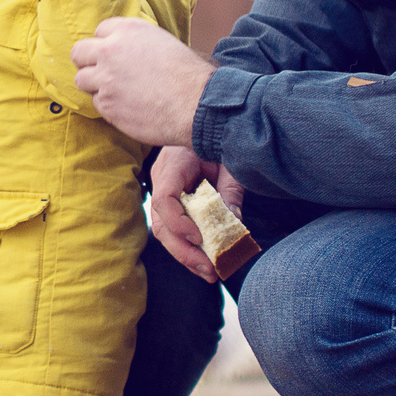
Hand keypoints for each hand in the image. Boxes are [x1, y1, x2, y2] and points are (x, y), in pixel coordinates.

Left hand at [70, 17, 210, 146]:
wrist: (196, 104)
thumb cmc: (188, 74)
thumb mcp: (162, 42)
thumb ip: (136, 43)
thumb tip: (124, 49)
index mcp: (127, 30)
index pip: (100, 31)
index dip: (107, 44)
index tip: (115, 55)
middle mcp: (111, 51)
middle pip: (79, 52)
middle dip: (87, 62)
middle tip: (101, 72)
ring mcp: (106, 79)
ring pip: (82, 79)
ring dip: (95, 85)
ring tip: (116, 92)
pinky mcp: (106, 104)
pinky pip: (97, 103)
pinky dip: (109, 106)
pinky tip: (129, 107)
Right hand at [148, 146, 231, 280]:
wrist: (208, 122)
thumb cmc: (220, 136)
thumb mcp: (230, 160)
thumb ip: (230, 190)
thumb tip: (234, 223)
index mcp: (174, 165)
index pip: (164, 198)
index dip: (179, 222)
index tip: (200, 238)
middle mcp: (162, 180)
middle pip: (161, 224)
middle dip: (184, 251)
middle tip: (209, 269)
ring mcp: (164, 192)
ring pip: (165, 232)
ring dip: (186, 256)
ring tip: (210, 273)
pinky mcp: (173, 202)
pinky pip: (175, 229)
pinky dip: (189, 248)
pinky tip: (205, 263)